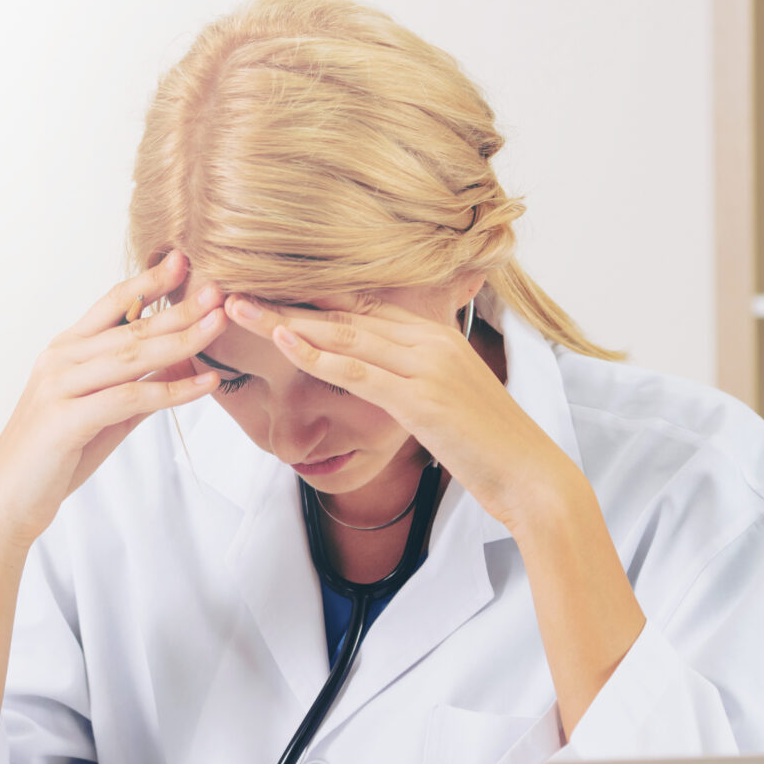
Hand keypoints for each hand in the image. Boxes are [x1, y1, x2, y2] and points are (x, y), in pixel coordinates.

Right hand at [0, 252, 226, 552]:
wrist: (7, 503)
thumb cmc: (53, 459)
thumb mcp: (102, 417)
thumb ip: (136, 389)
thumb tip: (180, 367)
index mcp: (65, 351)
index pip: (111, 304)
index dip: (148, 281)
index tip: (183, 262)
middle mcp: (59, 359)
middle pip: (129, 326)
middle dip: (178, 307)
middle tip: (218, 289)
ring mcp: (59, 386)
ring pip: (131, 356)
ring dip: (181, 340)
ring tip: (218, 326)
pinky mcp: (65, 419)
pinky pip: (129, 397)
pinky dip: (172, 389)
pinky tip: (204, 384)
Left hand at [223, 292, 573, 533]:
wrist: (531, 475)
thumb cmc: (489, 445)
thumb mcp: (447, 401)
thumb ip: (413, 382)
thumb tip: (381, 382)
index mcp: (434, 336)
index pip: (360, 308)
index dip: (309, 298)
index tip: (265, 290)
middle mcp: (428, 340)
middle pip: (343, 313)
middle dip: (284, 301)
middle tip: (232, 289)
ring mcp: (425, 366)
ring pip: (342, 334)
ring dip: (284, 320)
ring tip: (238, 309)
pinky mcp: (420, 398)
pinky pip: (358, 371)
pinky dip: (317, 355)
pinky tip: (282, 342)